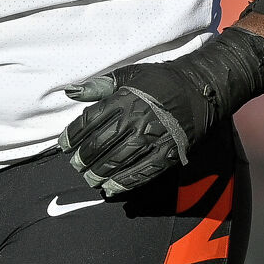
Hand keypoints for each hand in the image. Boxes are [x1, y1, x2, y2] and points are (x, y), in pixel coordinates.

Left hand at [58, 62, 219, 197]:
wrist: (199, 88)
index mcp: (124, 99)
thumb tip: (71, 92)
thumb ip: (99, 86)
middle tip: (76, 165)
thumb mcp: (129, 74)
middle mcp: (136, 119)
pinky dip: (125, 182)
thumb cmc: (161, 80)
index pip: (90, 121)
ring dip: (100, 172)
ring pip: (119, 160)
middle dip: (84, 157)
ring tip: (91, 178)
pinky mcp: (168, 152)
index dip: (73, 135)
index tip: (63, 144)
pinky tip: (112, 188)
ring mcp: (153, 137)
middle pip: (101, 144)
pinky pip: (143, 172)